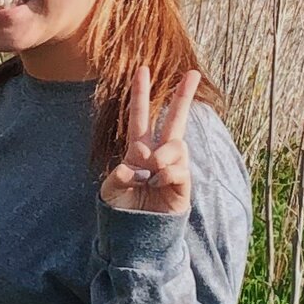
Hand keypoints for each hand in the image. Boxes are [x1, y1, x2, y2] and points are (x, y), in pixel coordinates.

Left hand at [100, 65, 199, 215]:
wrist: (138, 234)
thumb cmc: (123, 209)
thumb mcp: (111, 191)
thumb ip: (117, 177)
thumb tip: (133, 166)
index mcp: (139, 150)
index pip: (140, 116)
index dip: (140, 94)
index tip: (142, 70)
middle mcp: (159, 153)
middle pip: (174, 119)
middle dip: (182, 96)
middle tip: (193, 73)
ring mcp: (173, 166)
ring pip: (176, 145)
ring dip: (162, 155)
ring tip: (153, 171)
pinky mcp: (183, 182)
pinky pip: (179, 168)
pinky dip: (166, 174)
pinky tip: (158, 183)